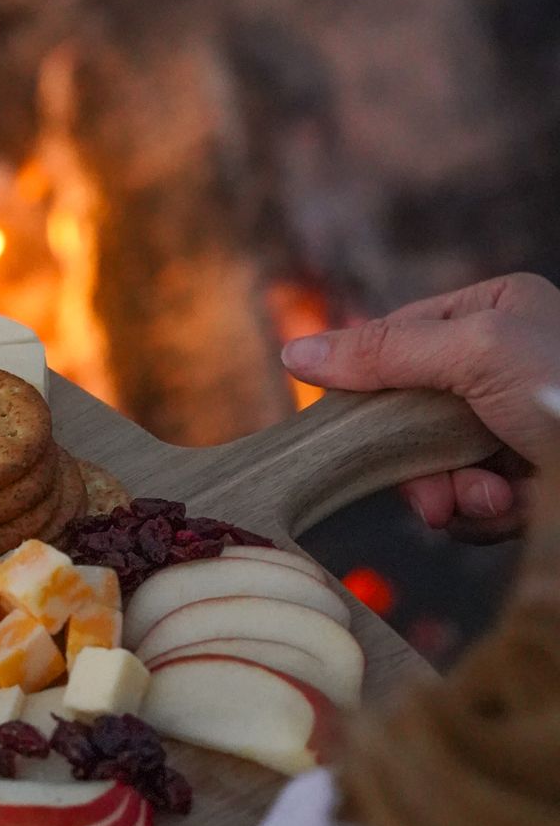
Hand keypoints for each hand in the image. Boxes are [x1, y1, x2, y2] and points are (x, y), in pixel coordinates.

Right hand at [281, 273, 559, 540]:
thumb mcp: (473, 351)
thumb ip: (384, 352)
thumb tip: (295, 354)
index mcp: (497, 310)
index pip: (398, 339)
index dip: (368, 384)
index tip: (345, 422)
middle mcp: (507, 363)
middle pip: (410, 410)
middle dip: (416, 458)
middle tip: (429, 490)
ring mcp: (518, 426)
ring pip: (437, 463)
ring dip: (451, 492)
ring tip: (489, 498)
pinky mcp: (531, 481)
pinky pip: (473, 502)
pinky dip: (483, 515)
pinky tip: (511, 509)